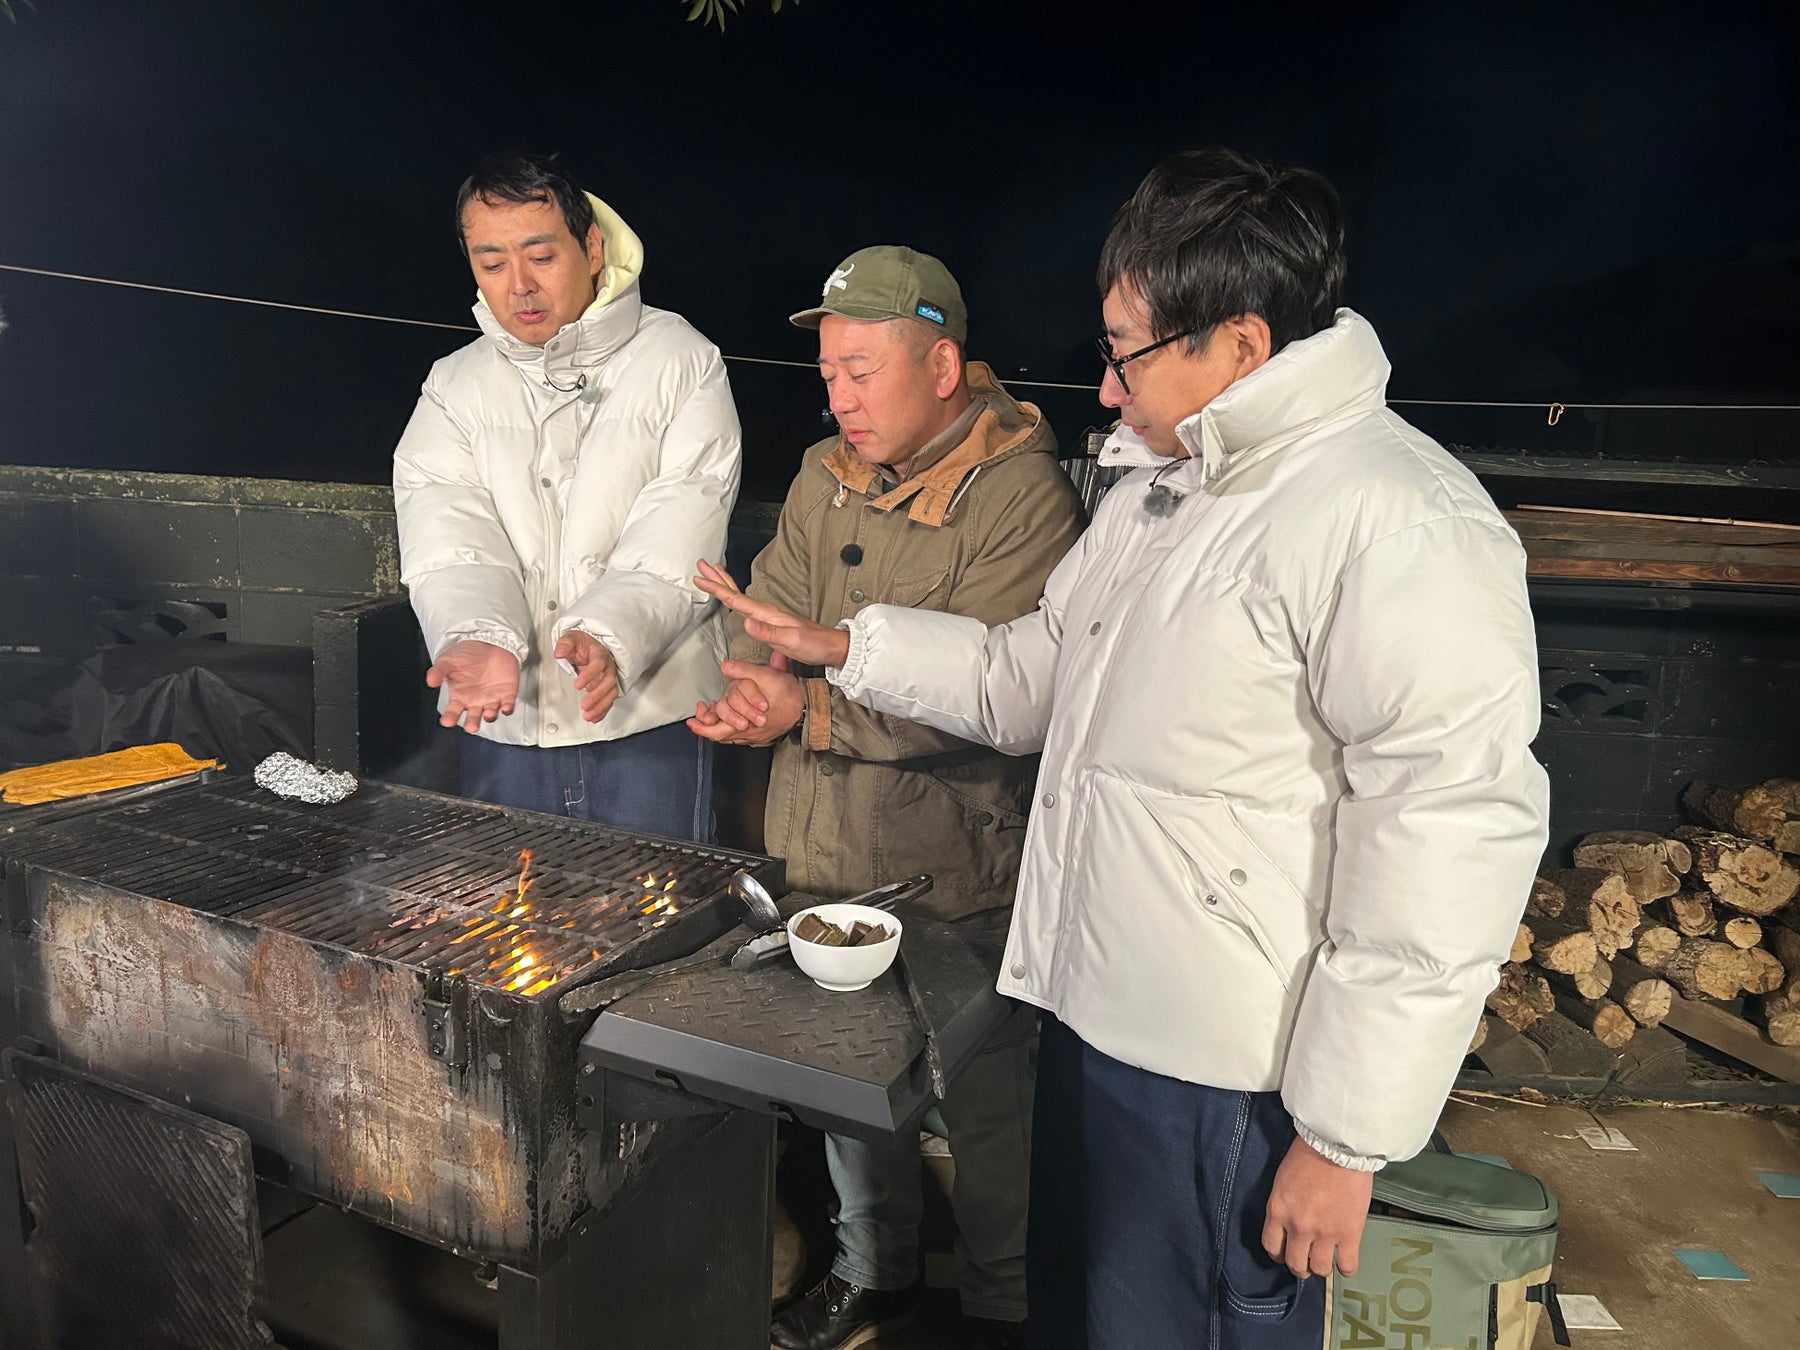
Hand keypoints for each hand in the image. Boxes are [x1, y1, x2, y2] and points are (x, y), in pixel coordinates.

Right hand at [426, 640, 519, 733]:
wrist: (489, 642)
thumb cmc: (467, 654)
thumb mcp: (448, 660)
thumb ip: (439, 671)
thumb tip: (430, 681)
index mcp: (459, 696)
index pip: (452, 712)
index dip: (449, 718)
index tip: (447, 721)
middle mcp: (475, 701)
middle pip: (473, 719)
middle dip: (472, 724)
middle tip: (471, 726)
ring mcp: (491, 699)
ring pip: (490, 714)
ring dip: (490, 716)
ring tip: (488, 714)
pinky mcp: (507, 694)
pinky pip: (508, 705)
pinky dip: (508, 708)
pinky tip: (506, 708)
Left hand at [554, 630, 620, 722]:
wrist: (594, 646)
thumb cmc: (584, 643)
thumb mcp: (572, 637)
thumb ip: (565, 644)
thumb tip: (559, 652)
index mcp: (600, 654)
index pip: (598, 664)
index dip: (590, 675)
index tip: (578, 684)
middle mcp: (608, 667)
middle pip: (608, 682)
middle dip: (597, 695)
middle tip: (585, 704)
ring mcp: (609, 678)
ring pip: (611, 693)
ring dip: (601, 706)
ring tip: (588, 715)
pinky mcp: (607, 688)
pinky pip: (609, 701)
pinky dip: (603, 710)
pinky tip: (594, 718)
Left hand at [687, 654, 802, 746]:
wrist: (808, 707)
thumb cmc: (788, 693)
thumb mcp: (767, 676)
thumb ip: (744, 671)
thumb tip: (726, 666)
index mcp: (746, 723)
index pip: (716, 731)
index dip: (702, 727)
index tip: (691, 720)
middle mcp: (748, 733)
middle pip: (719, 736)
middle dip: (705, 727)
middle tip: (696, 719)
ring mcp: (755, 736)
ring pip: (729, 736)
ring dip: (717, 726)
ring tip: (710, 715)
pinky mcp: (761, 735)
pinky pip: (739, 736)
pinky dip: (729, 728)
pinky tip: (727, 719)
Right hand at [693, 559, 850, 668]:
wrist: (832, 646)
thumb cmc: (814, 644)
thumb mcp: (792, 641)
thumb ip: (769, 633)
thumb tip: (747, 623)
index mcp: (768, 614)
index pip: (736, 599)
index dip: (717, 589)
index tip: (700, 579)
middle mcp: (766, 612)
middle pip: (736, 591)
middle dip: (717, 579)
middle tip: (700, 565)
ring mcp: (768, 617)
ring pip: (740, 597)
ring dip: (724, 585)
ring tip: (711, 574)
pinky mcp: (770, 624)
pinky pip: (746, 607)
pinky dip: (735, 599)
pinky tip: (732, 600)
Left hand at [1261, 1135, 1373, 1278]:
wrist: (1338, 1145)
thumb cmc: (1310, 1153)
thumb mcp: (1283, 1180)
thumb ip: (1283, 1205)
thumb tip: (1288, 1222)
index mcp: (1278, 1211)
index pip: (1272, 1247)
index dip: (1279, 1254)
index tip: (1286, 1252)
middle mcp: (1298, 1226)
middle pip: (1295, 1263)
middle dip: (1300, 1266)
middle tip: (1306, 1261)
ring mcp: (1325, 1233)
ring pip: (1319, 1269)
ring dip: (1321, 1267)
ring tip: (1326, 1259)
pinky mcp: (1349, 1233)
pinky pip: (1347, 1266)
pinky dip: (1346, 1268)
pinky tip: (1345, 1261)